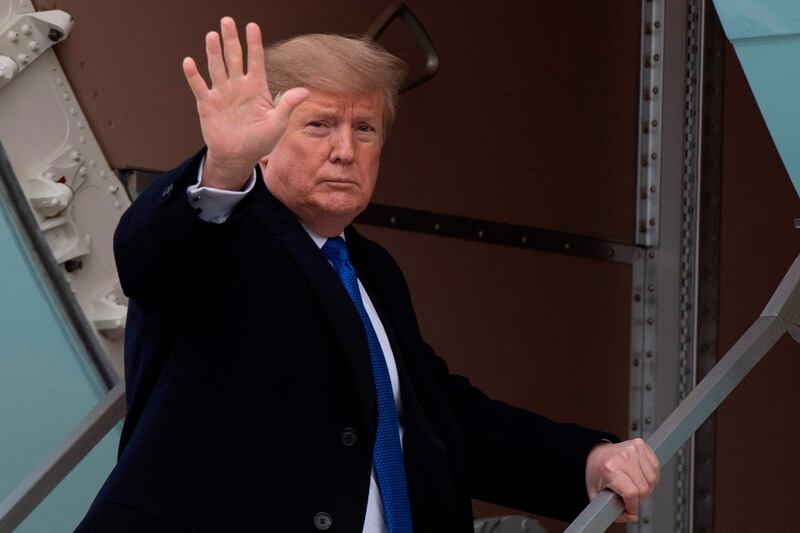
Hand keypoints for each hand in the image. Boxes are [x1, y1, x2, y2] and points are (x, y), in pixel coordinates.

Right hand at [182, 17, 309, 189]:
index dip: (254, 44)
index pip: (255, 61)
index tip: (252, 26)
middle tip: (227, 20)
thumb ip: (287, 105)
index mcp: (256, 88)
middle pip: (234, 58)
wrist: (238, 157)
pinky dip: (194, 75)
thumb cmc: (260, 141)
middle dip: (231, 40)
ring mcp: (222, 93)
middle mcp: (238, 86)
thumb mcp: (278, 124)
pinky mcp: (207, 104)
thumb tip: (305, 91)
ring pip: (217, 68)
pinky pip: (199, 87)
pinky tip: (189, 62)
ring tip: (212, 35)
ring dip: (214, 52)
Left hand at [584, 438, 659, 522]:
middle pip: (644, 488)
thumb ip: (614, 511)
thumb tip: (632, 516)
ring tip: (635, 485)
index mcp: (610, 469)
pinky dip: (651, 476)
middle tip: (630, 496)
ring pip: (652, 479)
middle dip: (639, 498)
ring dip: (647, 487)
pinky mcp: (641, 445)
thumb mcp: (597, 495)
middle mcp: (622, 457)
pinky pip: (656, 467)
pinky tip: (640, 476)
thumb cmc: (597, 472)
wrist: (596, 453)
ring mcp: (633, 449)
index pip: (632, 493)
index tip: (629, 507)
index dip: (632, 505)